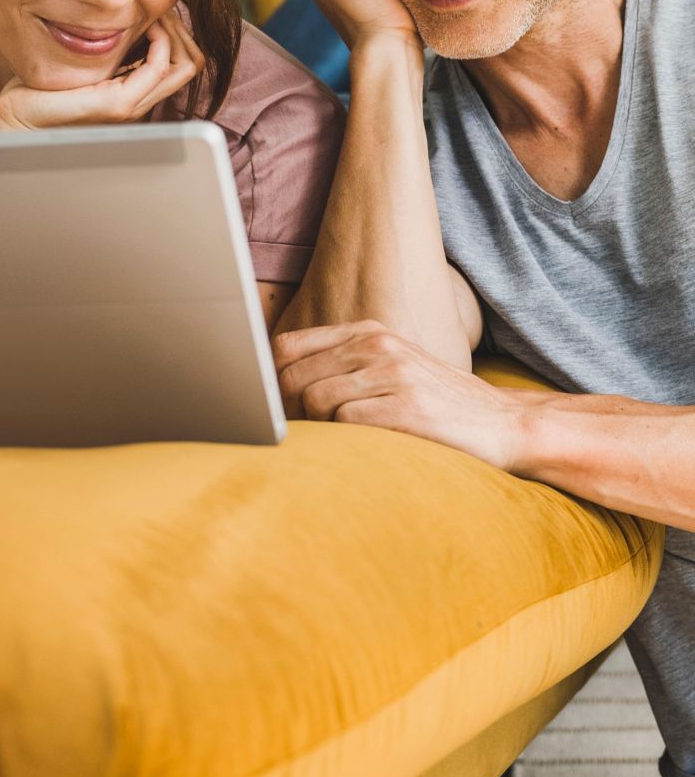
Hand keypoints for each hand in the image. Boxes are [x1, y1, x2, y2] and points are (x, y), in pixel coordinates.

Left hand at [0, 9, 204, 132]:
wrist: (14, 122)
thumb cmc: (37, 92)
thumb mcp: (77, 61)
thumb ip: (99, 47)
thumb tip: (113, 14)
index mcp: (131, 91)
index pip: (181, 60)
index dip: (176, 30)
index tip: (153, 9)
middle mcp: (137, 101)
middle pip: (192, 62)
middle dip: (181, 27)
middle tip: (156, 8)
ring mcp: (131, 105)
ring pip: (185, 64)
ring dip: (174, 31)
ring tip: (151, 14)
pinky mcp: (116, 104)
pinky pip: (159, 68)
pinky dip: (159, 42)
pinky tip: (142, 26)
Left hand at [273, 320, 528, 469]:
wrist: (504, 424)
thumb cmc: (436, 403)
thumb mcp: (388, 368)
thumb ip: (340, 367)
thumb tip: (274, 389)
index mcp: (367, 332)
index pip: (287, 347)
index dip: (271, 379)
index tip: (279, 406)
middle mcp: (378, 345)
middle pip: (293, 377)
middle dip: (291, 411)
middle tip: (311, 433)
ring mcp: (393, 373)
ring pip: (315, 399)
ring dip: (321, 427)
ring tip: (347, 438)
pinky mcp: (407, 407)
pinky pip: (345, 422)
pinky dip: (345, 439)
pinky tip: (368, 444)